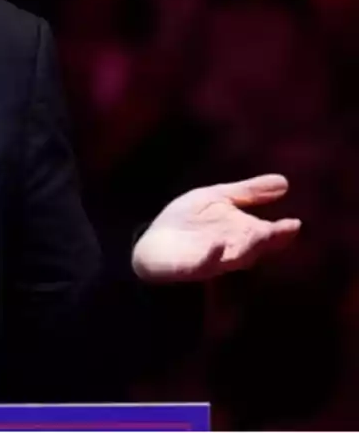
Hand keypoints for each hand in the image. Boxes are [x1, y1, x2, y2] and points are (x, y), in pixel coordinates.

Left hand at [131, 174, 301, 282]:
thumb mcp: (216, 198)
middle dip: (271, 239)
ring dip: (249, 247)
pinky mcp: (192, 266)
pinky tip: (217, 245)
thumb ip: (248, 192)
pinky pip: (205, 263)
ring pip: (238, 256)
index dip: (281, 230)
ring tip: (260, 233)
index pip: (268, 233)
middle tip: (288, 228)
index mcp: (242, 232)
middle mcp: (234, 248)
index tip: (295, 223)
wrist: (153, 244)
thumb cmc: (187, 221)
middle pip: (257, 245)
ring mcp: (214, 259)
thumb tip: (285, 182)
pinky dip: (212, 256)